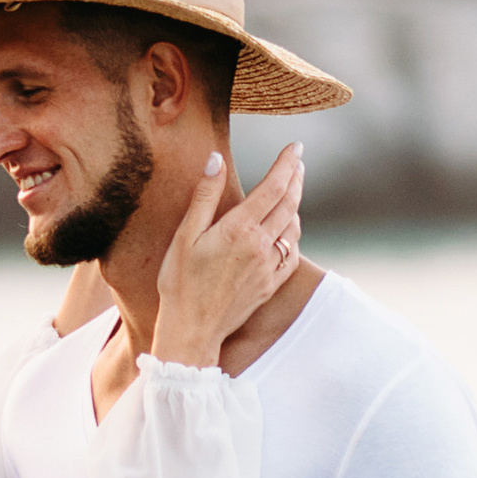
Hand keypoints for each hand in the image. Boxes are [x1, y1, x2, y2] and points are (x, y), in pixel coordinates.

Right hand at [154, 147, 303, 366]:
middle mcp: (261, 247)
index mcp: (240, 230)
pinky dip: (293, 235)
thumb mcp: (185, 236)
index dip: (287, 164)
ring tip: (291, 191)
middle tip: (297, 162)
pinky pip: (292, 254)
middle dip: (295, 178)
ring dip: (296, 206)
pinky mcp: (271, 285)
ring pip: (294, 228)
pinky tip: (287, 230)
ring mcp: (269, 268)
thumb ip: (205, 196)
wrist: (192, 330)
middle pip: (289, 204)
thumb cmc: (180, 283)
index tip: (295, 147)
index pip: (273, 187)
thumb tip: (216, 159)